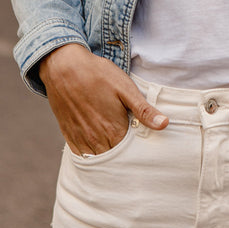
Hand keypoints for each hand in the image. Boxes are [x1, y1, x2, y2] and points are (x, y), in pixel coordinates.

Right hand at [38, 42, 167, 155]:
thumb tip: (165, 124)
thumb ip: (144, 110)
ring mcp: (81, 138)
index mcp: (113, 130)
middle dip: (124, 159)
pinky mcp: (69, 135)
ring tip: (118, 154)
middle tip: (133, 154)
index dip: (138, 154)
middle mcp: (96, 139)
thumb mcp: (126, 88)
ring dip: (107, 159)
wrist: (64, 67)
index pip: (130, 155)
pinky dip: (90, 156)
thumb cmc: (98, 74)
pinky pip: (81, 156)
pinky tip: (98, 149)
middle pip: (114, 160)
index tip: (144, 151)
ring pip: (97, 160)